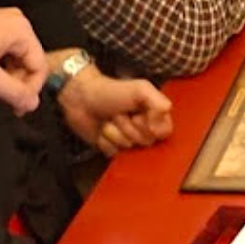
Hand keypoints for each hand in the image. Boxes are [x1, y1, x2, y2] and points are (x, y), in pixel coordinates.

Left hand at [0, 2, 46, 112]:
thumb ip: (12, 90)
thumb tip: (32, 103)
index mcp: (20, 30)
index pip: (39, 67)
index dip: (29, 90)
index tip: (17, 107)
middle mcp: (14, 26)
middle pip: (26, 66)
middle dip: (11, 85)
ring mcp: (0, 30)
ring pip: (12, 65)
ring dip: (0, 81)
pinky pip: (0, 59)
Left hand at [57, 62, 173, 155]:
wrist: (81, 98)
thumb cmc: (111, 91)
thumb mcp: (139, 89)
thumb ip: (158, 102)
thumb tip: (164, 125)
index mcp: (152, 114)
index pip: (164, 132)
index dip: (150, 126)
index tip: (138, 115)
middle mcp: (142, 129)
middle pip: (145, 142)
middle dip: (129, 127)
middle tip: (119, 114)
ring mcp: (126, 139)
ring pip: (128, 148)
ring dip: (115, 132)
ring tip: (108, 119)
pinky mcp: (111, 148)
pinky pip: (114, 154)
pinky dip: (105, 141)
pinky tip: (100, 130)